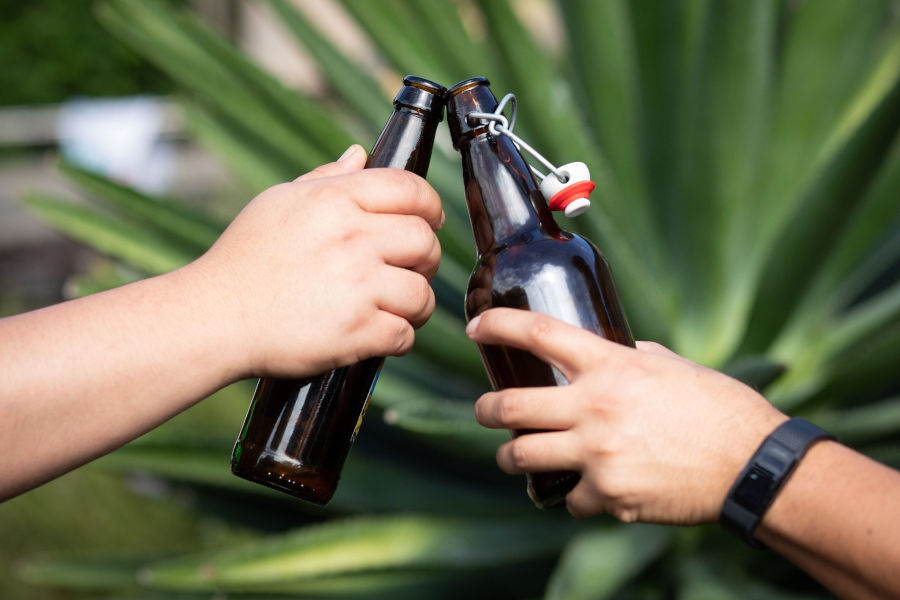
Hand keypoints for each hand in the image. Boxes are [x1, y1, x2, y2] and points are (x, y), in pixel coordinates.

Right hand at [189, 144, 442, 377]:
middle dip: (427, 258)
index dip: (431, 207)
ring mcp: (356, 287)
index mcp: (335, 200)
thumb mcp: (278, 203)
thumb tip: (360, 154)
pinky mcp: (356, 332)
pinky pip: (405, 335)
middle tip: (412, 269)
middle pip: (426, 242)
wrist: (214, 317)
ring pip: (422, 293)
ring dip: (417, 304)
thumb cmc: (243, 258)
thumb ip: (326, 178)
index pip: (411, 190)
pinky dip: (399, 338)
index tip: (431, 221)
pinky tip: (381, 333)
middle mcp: (351, 239)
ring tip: (399, 307)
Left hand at [467, 308, 786, 524]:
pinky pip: (569, 498)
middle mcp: (594, 409)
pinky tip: (587, 489)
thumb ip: (634, 358)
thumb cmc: (720, 408)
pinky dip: (573, 494)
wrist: (752, 466)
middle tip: (485, 410)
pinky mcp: (608, 496)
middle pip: (510, 407)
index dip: (499, 327)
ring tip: (513, 455)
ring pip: (521, 457)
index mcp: (610, 367)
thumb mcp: (673, 366)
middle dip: (486, 410)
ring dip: (511, 456)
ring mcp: (596, 456)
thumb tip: (615, 354)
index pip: (539, 334)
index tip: (477, 326)